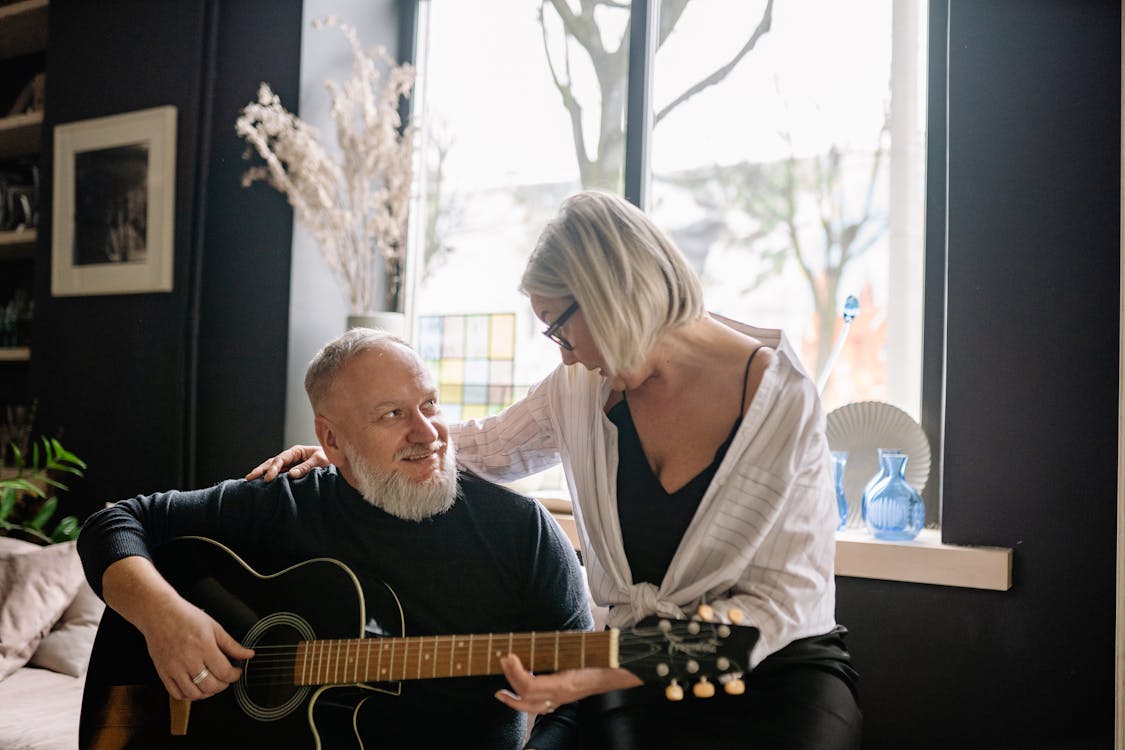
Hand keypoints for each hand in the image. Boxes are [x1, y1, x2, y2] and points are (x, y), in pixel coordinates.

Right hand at [138, 595, 254, 700]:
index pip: (224, 672)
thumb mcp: (214, 627)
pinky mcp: (163, 673)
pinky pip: (176, 694)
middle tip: (225, 678)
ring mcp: (174, 669)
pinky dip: (188, 696)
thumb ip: (232, 645)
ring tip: (212, 684)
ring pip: (194, 694)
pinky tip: (195, 688)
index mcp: (204, 647)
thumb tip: (248, 655)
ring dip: (207, 693)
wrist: (160, 614)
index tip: (237, 672)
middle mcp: (188, 660)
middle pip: (210, 686)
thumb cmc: (186, 617)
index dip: (235, 676)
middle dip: (223, 685)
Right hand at [245, 444, 326, 481]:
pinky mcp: (291, 472)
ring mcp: (290, 465)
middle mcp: (291, 457)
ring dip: (262, 473)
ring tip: (249, 480)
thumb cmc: (329, 458)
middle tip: (249, 478)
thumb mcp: (320, 461)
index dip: (273, 468)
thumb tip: (291, 474)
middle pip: (272, 462)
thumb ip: (306, 467)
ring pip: (272, 468)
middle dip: (260, 470)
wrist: (337, 460)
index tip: (268, 479)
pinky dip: (269, 478)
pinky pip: (278, 475)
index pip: (281, 459)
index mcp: (296, 451)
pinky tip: (261, 483)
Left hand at [494, 655, 641, 714]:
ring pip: (532, 707)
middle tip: (502, 663)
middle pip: (526, 698)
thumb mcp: (577, 649)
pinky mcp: (564, 699)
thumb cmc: (600, 657)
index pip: (530, 685)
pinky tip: (520, 696)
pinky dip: (527, 702)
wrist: (618, 672)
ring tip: (501, 693)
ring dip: (514, 700)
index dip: (515, 672)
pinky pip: (541, 706)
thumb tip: (538, 641)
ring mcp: (562, 700)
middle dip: (510, 681)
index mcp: (563, 683)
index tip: (508, 656)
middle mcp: (561, 695)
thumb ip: (557, 648)